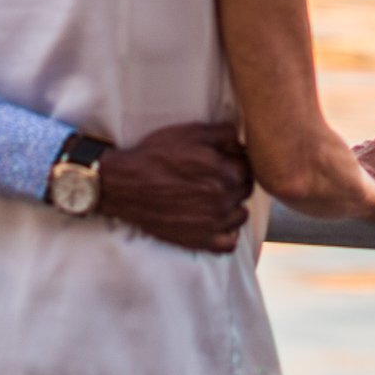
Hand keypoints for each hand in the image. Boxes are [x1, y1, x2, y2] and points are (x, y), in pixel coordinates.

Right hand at [96, 122, 253, 253]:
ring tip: (214, 198)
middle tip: (215, 177)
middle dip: (235, 182)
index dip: (236, 162)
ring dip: (233, 206)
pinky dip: (227, 233)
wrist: (125, 184)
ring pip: (241, 215)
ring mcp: (213, 222)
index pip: (248, 168)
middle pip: (245, 190)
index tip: (223, 161)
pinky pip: (229, 243)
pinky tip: (215, 222)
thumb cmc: (156, 155)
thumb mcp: (191, 132)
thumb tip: (241, 142)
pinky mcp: (200, 240)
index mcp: (225, 172)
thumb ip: (224, 134)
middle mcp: (223, 198)